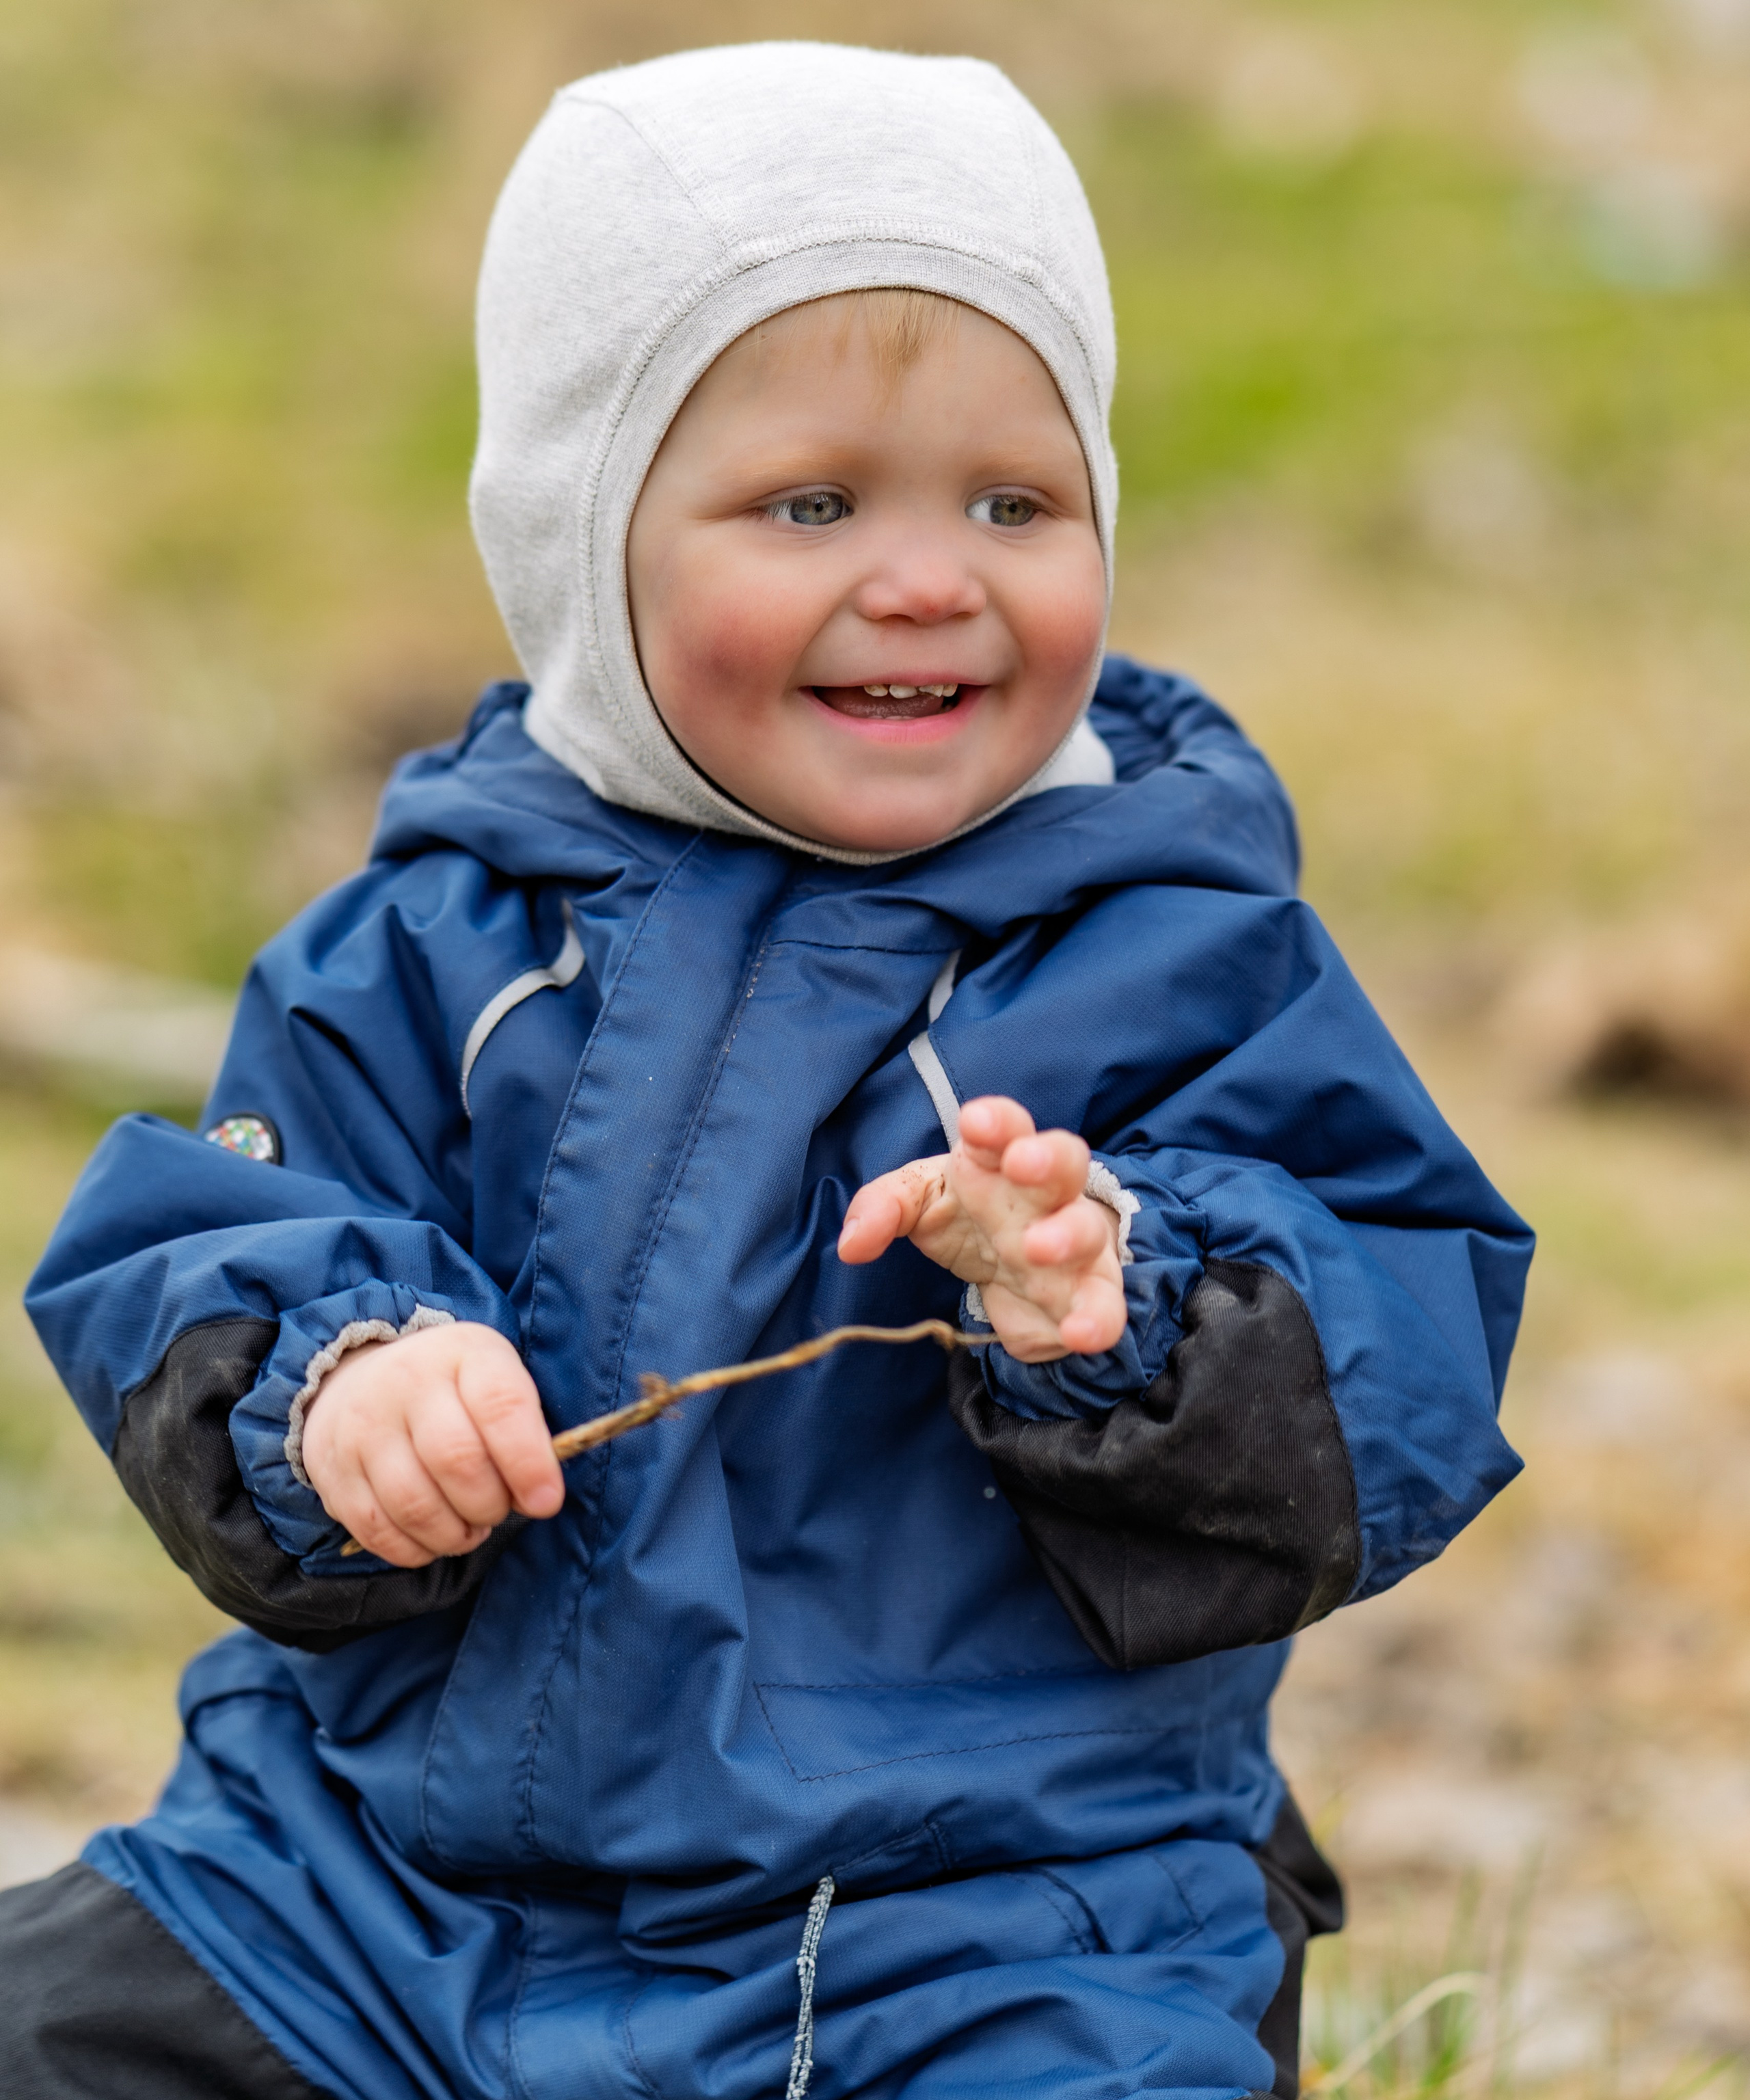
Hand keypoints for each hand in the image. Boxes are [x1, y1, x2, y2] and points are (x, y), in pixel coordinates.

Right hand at [301, 1322, 563, 1567]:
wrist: (359, 1378)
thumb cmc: (450, 1390)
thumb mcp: (493, 1379)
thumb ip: (523, 1429)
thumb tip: (539, 1498)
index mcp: (461, 1353)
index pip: (501, 1406)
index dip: (529, 1463)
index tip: (546, 1501)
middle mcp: (406, 1383)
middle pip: (458, 1461)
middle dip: (491, 1505)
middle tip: (498, 1510)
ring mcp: (362, 1428)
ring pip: (416, 1505)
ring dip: (455, 1534)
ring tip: (469, 1528)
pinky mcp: (333, 1473)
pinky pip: (378, 1531)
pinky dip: (415, 1549)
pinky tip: (432, 1538)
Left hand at [838, 1095, 1125, 1362]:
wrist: (1026, 1261)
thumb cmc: (970, 1213)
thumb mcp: (919, 1203)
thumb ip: (882, 1210)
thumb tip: (850, 1245)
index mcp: (1000, 1158)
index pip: (1003, 1128)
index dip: (994, 1121)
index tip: (974, 1121)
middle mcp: (1045, 1194)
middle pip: (1060, 1161)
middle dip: (1044, 1158)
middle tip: (1022, 1164)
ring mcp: (1074, 1242)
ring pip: (1084, 1228)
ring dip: (1066, 1235)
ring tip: (1039, 1248)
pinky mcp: (1088, 1293)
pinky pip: (1102, 1304)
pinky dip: (1096, 1318)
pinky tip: (1080, 1333)